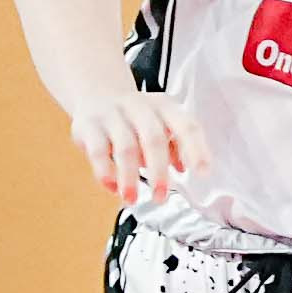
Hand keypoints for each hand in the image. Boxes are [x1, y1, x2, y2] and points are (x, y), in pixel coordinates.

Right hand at [65, 89, 206, 204]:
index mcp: (164, 107)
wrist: (96, 93)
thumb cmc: (136, 117)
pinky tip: (112, 188)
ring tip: (132, 199)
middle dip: (159, 172)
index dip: (196, 149)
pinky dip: (105, 172)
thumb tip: (184, 168)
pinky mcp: (88, 126)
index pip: (186, 125)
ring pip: (125, 148)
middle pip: (153, 139)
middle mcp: (139, 107)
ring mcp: (112, 114)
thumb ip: (175, 146)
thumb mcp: (160, 124)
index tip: (202, 173)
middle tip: (161, 197)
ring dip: (129, 177)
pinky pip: (98, 151)